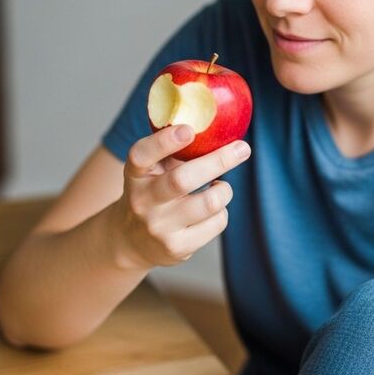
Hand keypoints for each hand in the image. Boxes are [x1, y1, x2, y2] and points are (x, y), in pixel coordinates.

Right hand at [111, 124, 251, 268]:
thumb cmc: (152, 192)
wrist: (131, 240)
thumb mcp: (152, 170)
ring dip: (224, 189)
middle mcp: (142, 201)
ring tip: (220, 185)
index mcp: (135, 175)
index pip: (142, 155)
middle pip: (182, 180)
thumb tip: (215, 127)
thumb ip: (173, 150)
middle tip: (242, 148)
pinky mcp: (176, 248)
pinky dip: (222, 211)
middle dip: (218, 161)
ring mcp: (159, 227)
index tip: (189, 130)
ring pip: (209, 203)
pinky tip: (212, 209)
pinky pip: (217, 222)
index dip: (165, 141)